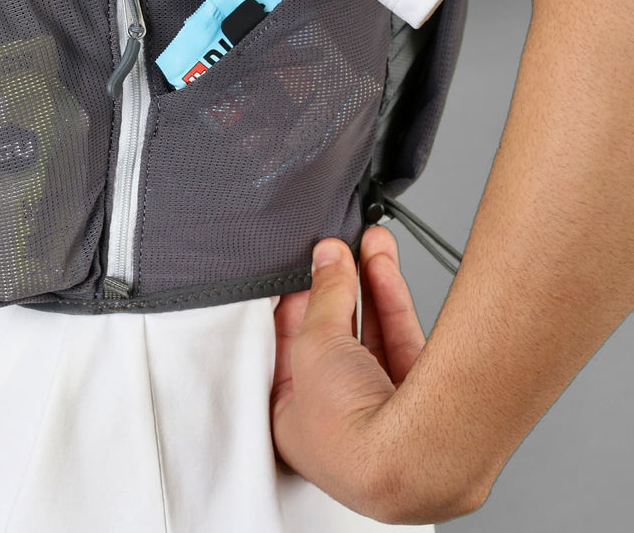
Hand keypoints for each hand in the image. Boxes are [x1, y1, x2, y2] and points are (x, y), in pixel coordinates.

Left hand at [271, 226, 450, 521]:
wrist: (413, 460)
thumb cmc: (346, 431)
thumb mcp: (316, 343)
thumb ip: (324, 293)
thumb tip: (328, 257)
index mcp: (289, 419)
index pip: (285, 348)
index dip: (291, 303)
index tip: (298, 267)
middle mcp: (333, 418)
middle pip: (329, 336)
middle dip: (334, 286)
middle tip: (335, 248)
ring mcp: (376, 407)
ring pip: (367, 331)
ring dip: (366, 282)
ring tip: (366, 240)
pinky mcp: (416, 394)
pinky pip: (397, 334)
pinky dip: (390, 295)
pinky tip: (383, 261)